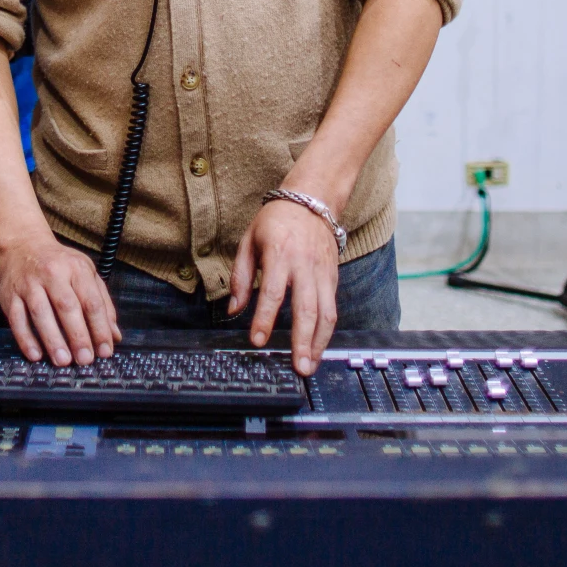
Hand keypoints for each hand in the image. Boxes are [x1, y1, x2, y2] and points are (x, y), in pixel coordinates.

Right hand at [0, 231, 119, 366]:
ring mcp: (29, 283)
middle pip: (66, 306)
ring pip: (40, 313)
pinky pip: (16, 319)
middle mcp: (52, 273)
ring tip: (63, 361)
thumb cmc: (60, 264)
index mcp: (76, 268)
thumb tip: (115, 336)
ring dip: (52, 339)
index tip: (105, 351)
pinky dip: (25, 339)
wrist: (23, 245)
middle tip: (85, 360)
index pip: (91, 301)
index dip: (100, 328)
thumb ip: (103, 304)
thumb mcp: (86, 274)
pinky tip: (36, 355)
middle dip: (77, 335)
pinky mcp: (10, 295)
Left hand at [227, 198, 340, 375]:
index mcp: (279, 254)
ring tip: (309, 365)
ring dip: (319, 343)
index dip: (264, 318)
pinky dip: (327, 331)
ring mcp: (322, 272)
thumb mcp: (249, 241)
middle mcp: (304, 265)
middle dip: (302, 341)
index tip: (257, 340)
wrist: (312, 200)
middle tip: (297, 366)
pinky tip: (318, 347)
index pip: (272, 292)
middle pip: (306, 308)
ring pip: (326, 313)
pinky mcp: (333, 277)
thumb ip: (240, 277)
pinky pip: (333, 308)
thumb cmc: (276, 220)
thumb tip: (233, 310)